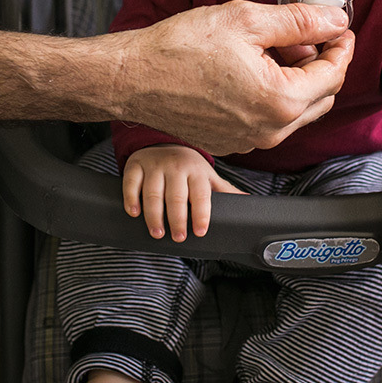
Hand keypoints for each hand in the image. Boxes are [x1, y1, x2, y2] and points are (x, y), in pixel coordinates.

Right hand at [120, 1, 353, 154]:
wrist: (131, 78)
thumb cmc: (179, 47)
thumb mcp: (246, 21)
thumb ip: (299, 22)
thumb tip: (335, 22)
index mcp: (279, 101)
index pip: (334, 74)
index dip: (342, 45)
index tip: (338, 27)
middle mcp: (270, 130)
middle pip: (321, 96)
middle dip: (321, 62)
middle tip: (302, 33)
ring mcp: (250, 140)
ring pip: (296, 111)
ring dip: (297, 79)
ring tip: (271, 47)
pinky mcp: (232, 142)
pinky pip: (269, 120)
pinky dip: (273, 95)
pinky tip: (250, 68)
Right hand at [123, 145, 244, 240]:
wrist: (163, 144)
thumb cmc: (189, 168)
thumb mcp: (208, 177)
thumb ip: (226, 191)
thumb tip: (250, 202)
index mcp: (197, 172)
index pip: (200, 194)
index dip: (201, 214)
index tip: (200, 231)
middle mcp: (176, 167)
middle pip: (176, 196)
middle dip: (177, 219)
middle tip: (178, 238)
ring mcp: (154, 166)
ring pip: (153, 192)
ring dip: (154, 215)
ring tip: (157, 233)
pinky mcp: (135, 166)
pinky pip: (131, 183)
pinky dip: (131, 199)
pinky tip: (135, 213)